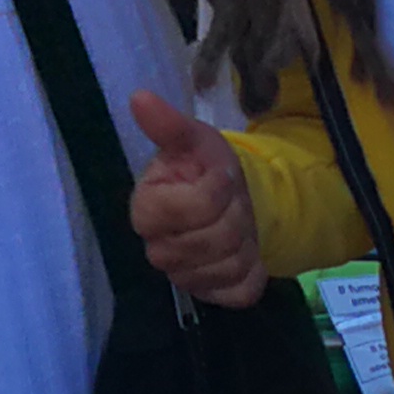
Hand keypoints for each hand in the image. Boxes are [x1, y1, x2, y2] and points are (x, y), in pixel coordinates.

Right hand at [127, 91, 261, 306]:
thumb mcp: (193, 139)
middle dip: (235, 214)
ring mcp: (183, 277)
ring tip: (238, 221)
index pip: (189, 208)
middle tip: (233, 200)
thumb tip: (140, 98)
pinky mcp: (210, 295)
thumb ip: (168, 125)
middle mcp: (158, 249)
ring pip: (228, 266)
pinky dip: (253, 270)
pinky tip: (245, 252)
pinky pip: (240, 291)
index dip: (215, 190)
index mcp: (147, 209)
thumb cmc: (204, 167)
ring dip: (246, 240)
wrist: (227, 200)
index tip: (220, 175)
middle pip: (214, 239)